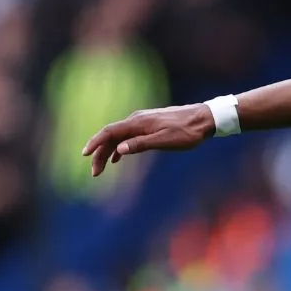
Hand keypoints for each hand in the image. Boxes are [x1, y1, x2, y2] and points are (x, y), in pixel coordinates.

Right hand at [83, 103, 216, 176]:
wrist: (205, 118)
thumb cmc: (188, 132)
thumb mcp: (165, 141)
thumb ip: (141, 144)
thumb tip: (118, 150)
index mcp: (138, 122)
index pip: (109, 132)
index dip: (95, 143)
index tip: (85, 155)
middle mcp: (137, 119)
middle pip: (111, 136)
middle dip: (100, 153)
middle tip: (95, 172)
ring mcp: (143, 121)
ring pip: (119, 136)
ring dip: (108, 151)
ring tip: (102, 168)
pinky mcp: (150, 124)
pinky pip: (128, 135)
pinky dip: (120, 146)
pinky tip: (118, 157)